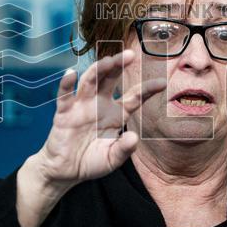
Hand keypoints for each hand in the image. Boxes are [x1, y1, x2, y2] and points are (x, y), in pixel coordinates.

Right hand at [28, 49, 165, 192]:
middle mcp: (99, 105)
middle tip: (130, 54)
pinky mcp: (64, 113)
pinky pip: (65, 96)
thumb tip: (133, 137)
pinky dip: (66, 84)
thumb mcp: (111, 159)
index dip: (147, 89)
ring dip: (98, 69)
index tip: (162, 83)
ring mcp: (81, 106)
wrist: (65, 171)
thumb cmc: (90, 161)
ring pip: (90, 81)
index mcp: (115, 114)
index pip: (134, 97)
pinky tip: (71, 74)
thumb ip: (123, 150)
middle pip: (110, 79)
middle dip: (119, 65)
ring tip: (108, 60)